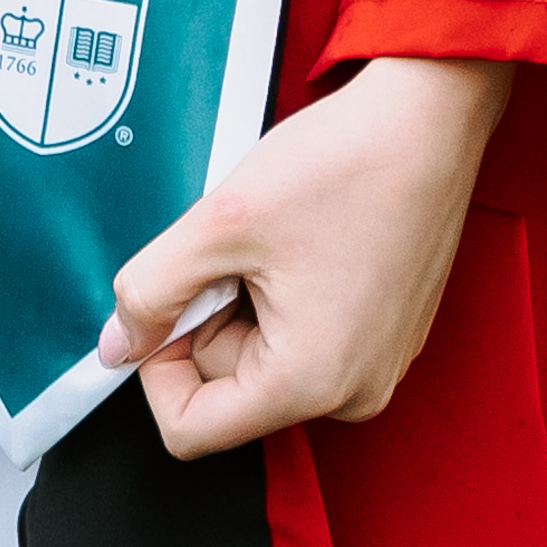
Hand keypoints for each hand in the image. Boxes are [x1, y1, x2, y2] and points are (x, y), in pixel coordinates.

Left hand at [98, 55, 515, 456]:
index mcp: (312, 383)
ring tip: (276, 239)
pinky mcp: (387, 336)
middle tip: (236, 248)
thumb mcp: (219, 223)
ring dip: (248, 301)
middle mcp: (353, 393)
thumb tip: (117, 344)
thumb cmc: (346, 163)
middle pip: (230, 389)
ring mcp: (377, 366)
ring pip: (265, 359)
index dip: (158, 366)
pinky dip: (286, 293)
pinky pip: (307, 337)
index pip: (191, 430)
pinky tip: (306, 240)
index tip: (171, 302)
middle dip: (212, 317)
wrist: (428, 116)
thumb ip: (150, 291)